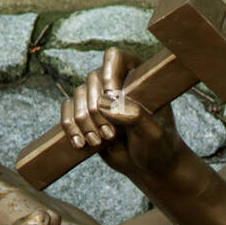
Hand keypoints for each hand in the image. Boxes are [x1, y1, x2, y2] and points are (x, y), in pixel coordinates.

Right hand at [62, 47, 184, 181]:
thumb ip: (134, 115)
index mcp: (137, 76)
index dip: (109, 73)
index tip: (112, 95)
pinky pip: (67, 112)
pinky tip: (80, 144)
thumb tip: (104, 103)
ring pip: (78, 96)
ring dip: (85, 122)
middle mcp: (115, 82)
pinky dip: (70, 128)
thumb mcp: (153, 131)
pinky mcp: (86, 116)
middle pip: (93, 79)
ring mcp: (98, 98)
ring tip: (98, 142)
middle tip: (110, 134)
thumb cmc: (158, 145)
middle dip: (97, 111)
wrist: (149, 167)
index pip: (115, 57)